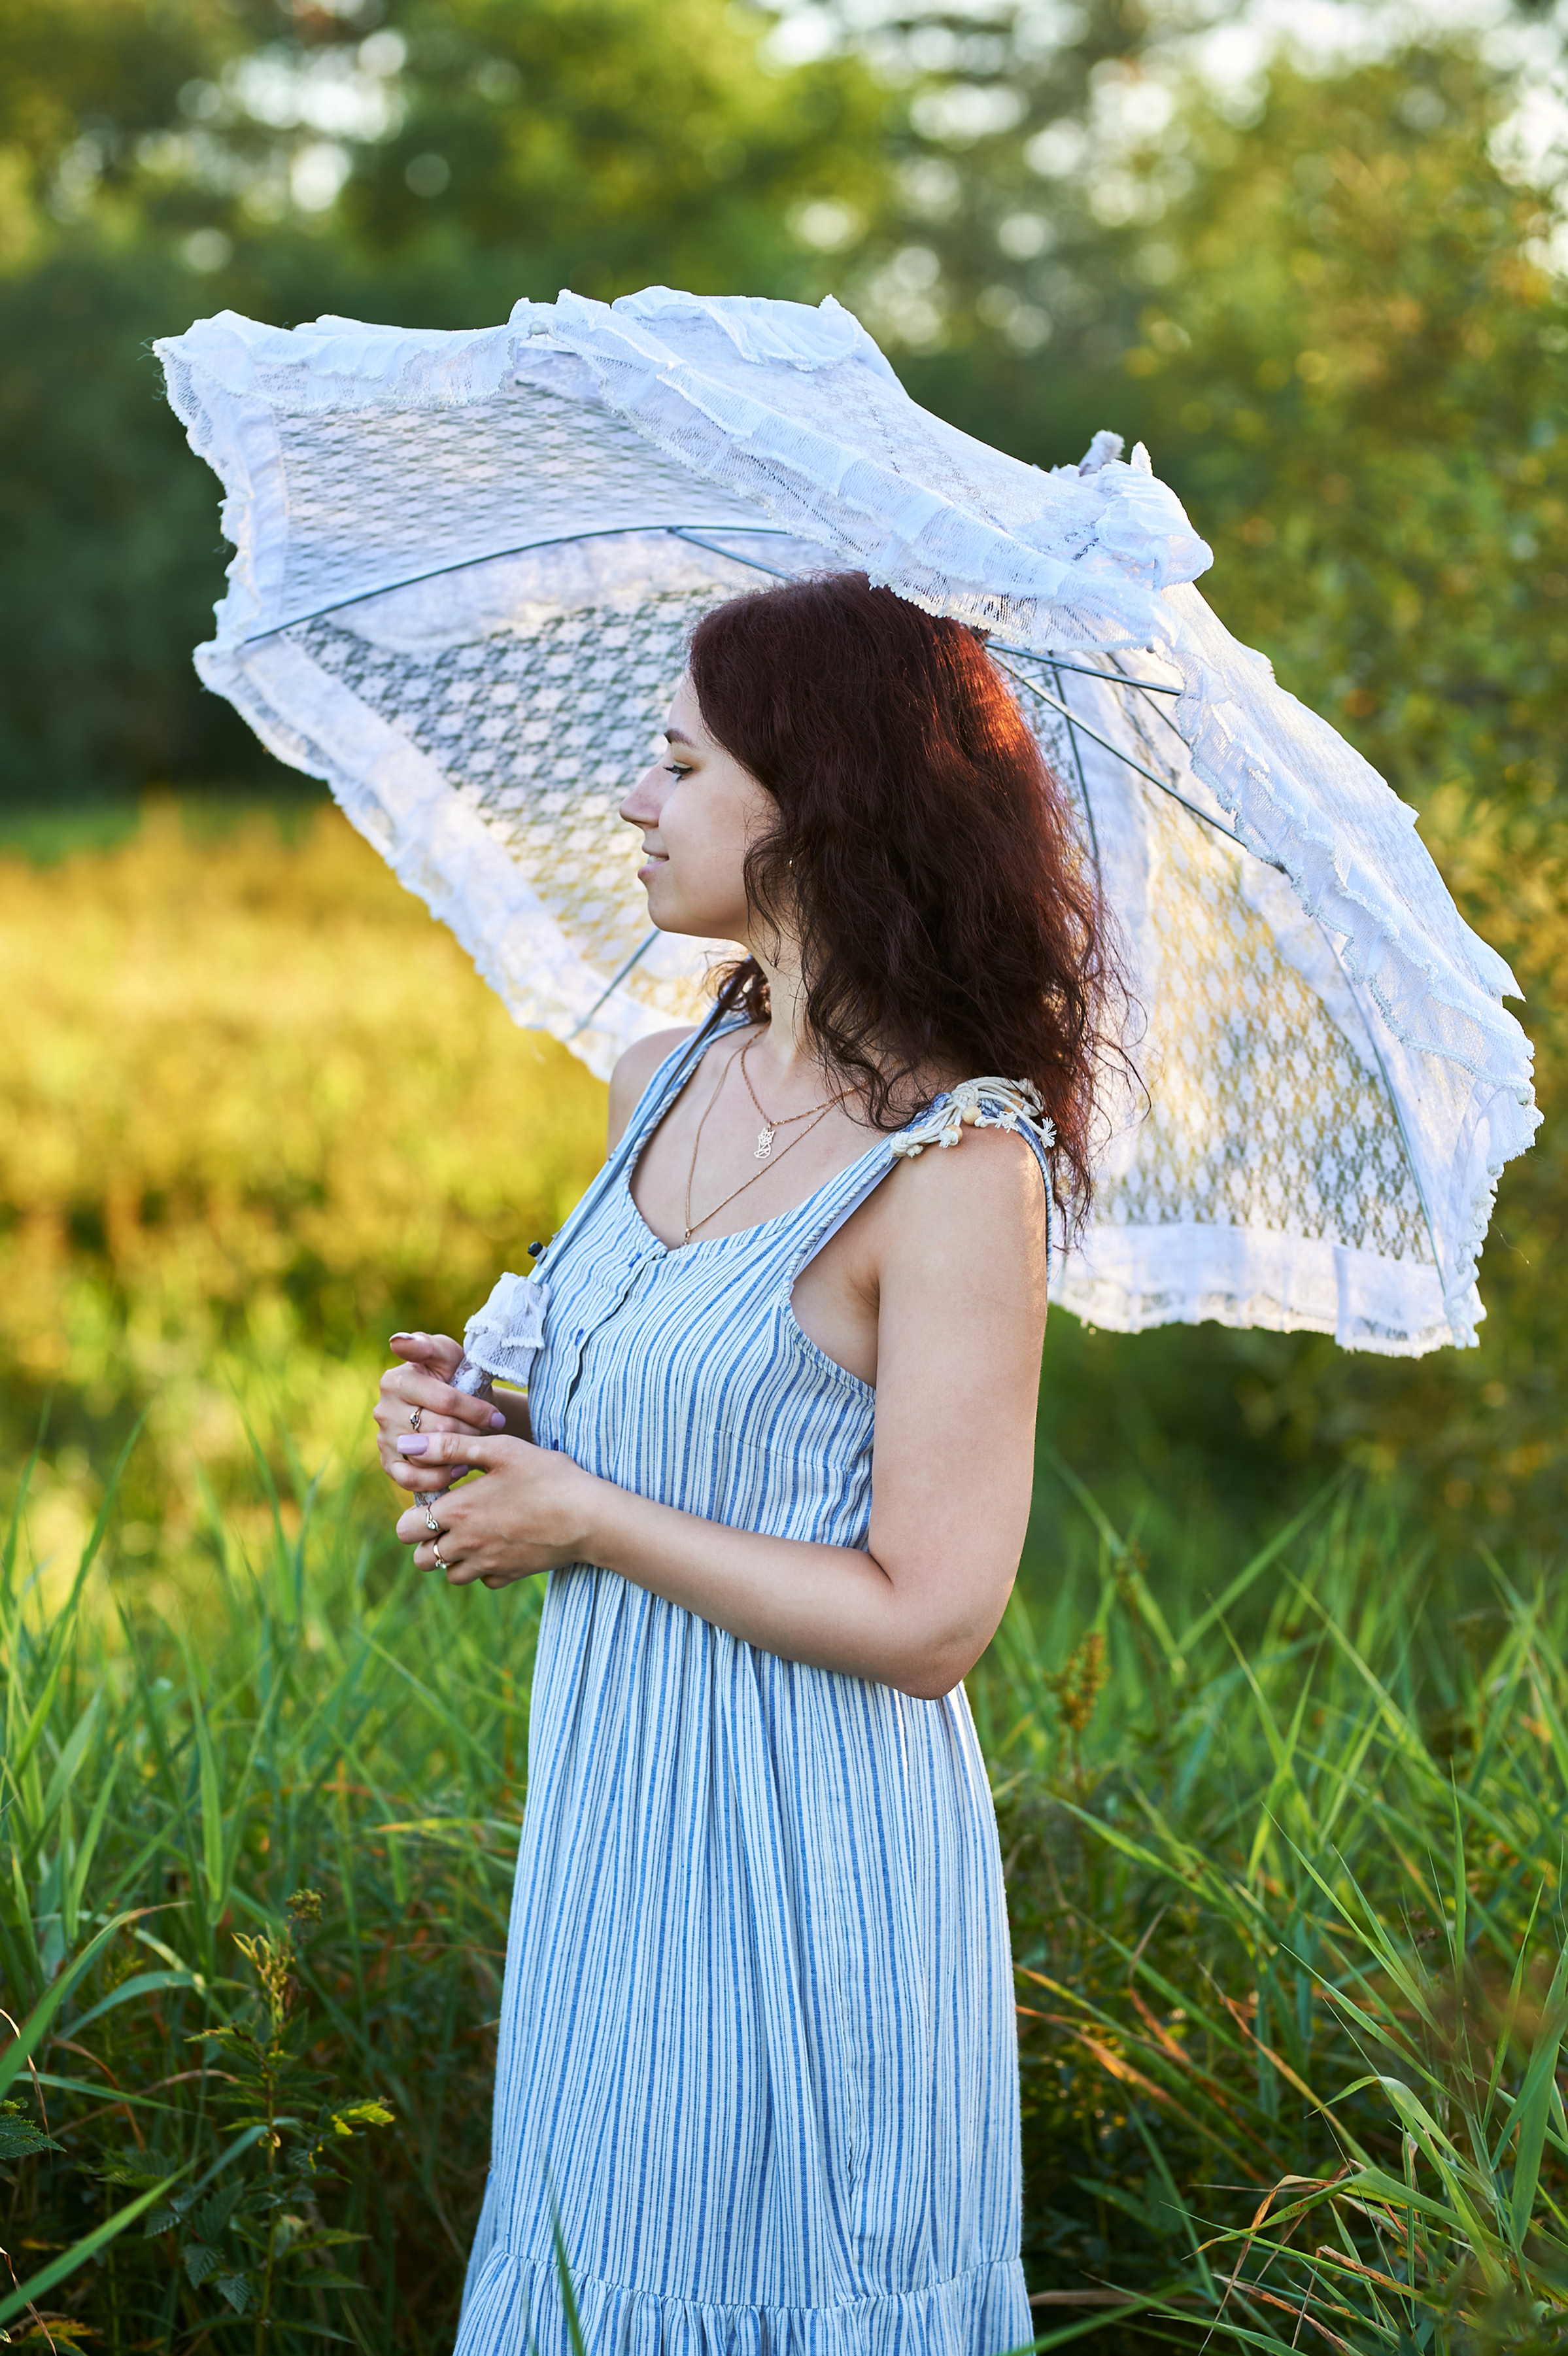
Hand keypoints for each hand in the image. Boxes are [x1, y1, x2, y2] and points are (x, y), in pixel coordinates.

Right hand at [374, 1332, 506, 1493]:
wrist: (458, 1408)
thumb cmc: (456, 1377)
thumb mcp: (449, 1356)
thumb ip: (427, 1346)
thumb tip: (397, 1341)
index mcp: (395, 1380)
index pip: (445, 1401)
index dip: (476, 1411)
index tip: (497, 1417)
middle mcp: (383, 1409)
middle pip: (439, 1430)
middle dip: (471, 1432)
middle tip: (487, 1433)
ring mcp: (384, 1438)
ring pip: (427, 1455)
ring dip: (457, 1455)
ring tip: (474, 1449)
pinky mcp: (389, 1463)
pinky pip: (411, 1478)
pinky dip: (438, 1477)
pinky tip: (458, 1469)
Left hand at [392, 1429, 597, 1588]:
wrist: (590, 1517)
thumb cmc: (547, 1476)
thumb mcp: (500, 1449)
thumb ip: (450, 1446)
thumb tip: (408, 1443)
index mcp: (458, 1511)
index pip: (405, 1529)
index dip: (412, 1515)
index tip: (435, 1500)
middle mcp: (467, 1544)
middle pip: (421, 1560)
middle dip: (426, 1541)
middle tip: (448, 1519)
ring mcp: (489, 1564)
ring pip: (449, 1575)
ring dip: (452, 1558)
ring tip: (472, 1533)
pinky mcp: (511, 1575)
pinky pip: (483, 1581)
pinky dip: (484, 1569)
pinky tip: (498, 1545)